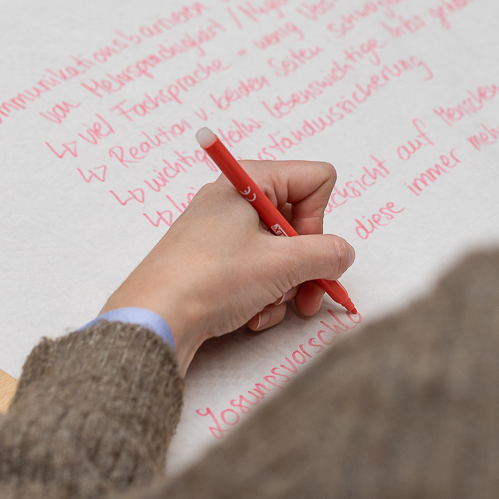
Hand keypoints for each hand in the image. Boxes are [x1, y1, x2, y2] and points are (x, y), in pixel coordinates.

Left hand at [103, 160, 355, 371]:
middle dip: (306, 265)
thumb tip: (342, 254)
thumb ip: (327, 254)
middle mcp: (236, 199)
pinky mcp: (214, 261)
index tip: (304, 249)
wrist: (156, 318)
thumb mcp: (282, 264)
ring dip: (284, 287)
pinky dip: (261, 296)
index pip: (315, 180)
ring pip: (281, 253)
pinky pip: (257, 272)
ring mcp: (222, 231)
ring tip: (266, 307)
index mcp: (249, 181)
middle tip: (306, 297)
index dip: (320, 220)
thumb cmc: (212, 278)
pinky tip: (248, 315)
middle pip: (300, 222)